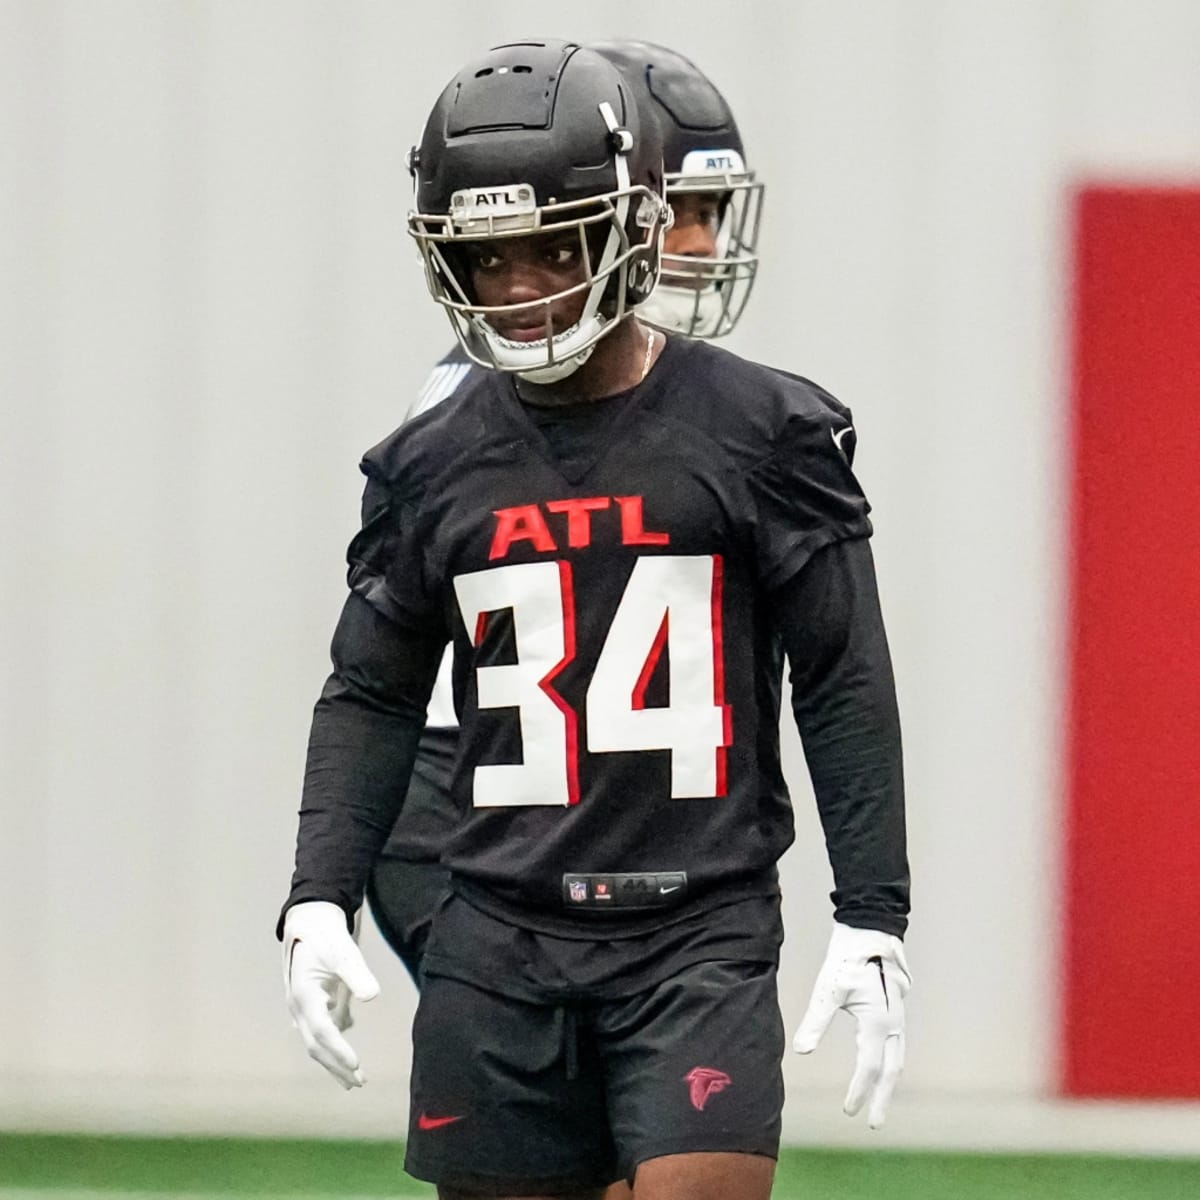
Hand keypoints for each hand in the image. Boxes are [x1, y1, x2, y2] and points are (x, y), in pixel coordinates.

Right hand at [282, 901, 379, 1088]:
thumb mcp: (343, 951)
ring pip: (316, 1042)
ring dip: (334, 1061)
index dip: (338, 1051)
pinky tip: (349, 1058)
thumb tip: (372, 996)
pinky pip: (320, 1032)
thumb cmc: (326, 935)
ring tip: (354, 1079)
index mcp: (303, 996)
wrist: (311, 922)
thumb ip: (357, 973)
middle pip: (316, 1045)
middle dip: (336, 1065)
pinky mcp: (310, 1006)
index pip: (322, 1032)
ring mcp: (301, 1009)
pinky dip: (334, 1046)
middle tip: (359, 1082)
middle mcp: (298, 1008)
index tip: (356, 1065)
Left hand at [793, 921, 910, 1128]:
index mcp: (878, 1022)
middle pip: (891, 1070)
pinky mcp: (895, 1007)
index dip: (860, 1092)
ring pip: (896, 1057)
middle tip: (873, 1122)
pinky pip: (896, 1043)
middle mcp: (893, 1023)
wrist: (870, 928)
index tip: (849, 1111)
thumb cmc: (848, 957)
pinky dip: (890, 1061)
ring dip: (887, 1081)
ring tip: (879, 1100)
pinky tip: (880, 1065)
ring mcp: (898, 1015)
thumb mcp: (828, 989)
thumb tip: (801, 1051)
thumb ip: (816, 1022)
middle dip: (881, 1097)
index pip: (870, 1068)